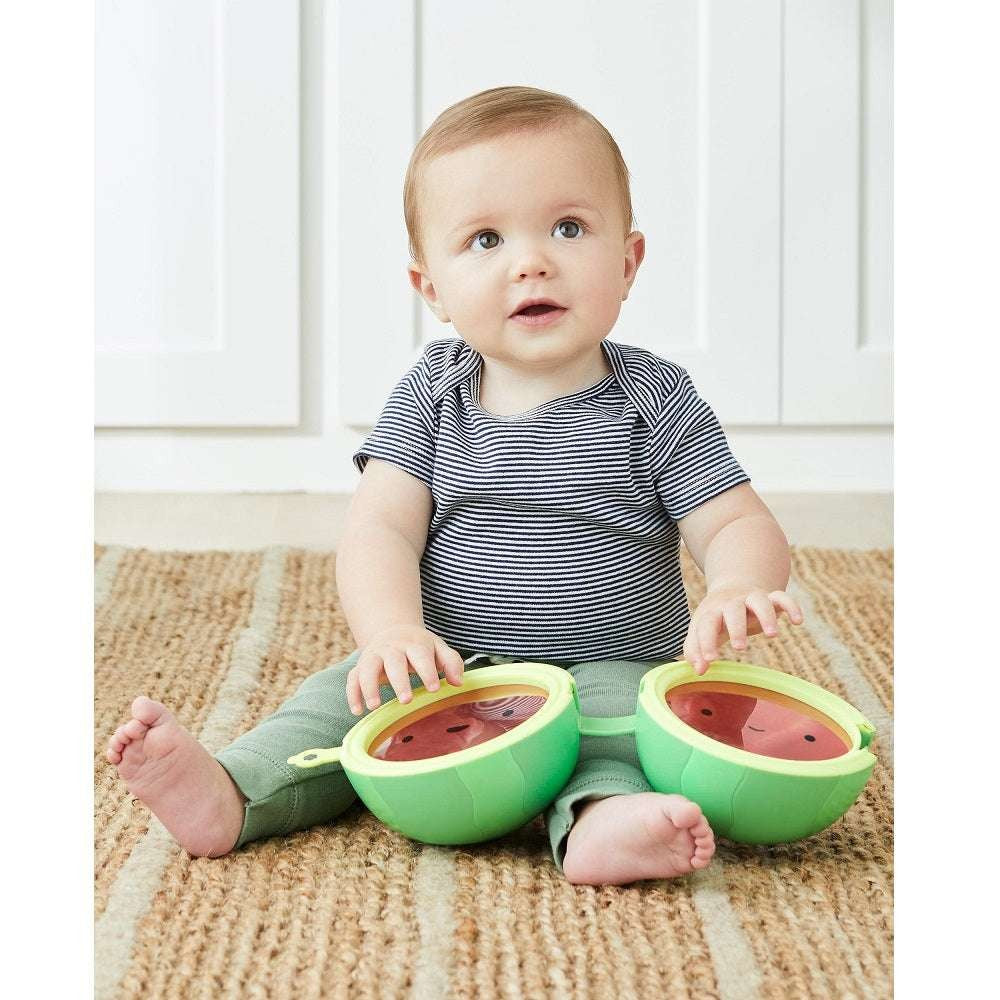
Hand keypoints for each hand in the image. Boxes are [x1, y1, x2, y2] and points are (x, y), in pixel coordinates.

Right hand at [346, 625, 465, 714]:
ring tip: (374, 706)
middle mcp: (392, 648)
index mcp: (415, 643)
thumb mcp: (438, 648)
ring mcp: (374, 655)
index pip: (421, 655)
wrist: (393, 630)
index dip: (427, 671)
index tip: (434, 689)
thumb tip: (458, 683)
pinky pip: (352, 678)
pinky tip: (357, 711)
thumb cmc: (420, 646)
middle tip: (406, 701)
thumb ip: (451, 662)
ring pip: (368, 668)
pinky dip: (352, 693)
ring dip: (369, 686)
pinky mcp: (361, 666)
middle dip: (399, 681)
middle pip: (394, 661)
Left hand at [684, 586, 803, 675]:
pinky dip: (791, 606)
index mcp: (712, 612)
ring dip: (766, 616)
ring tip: (772, 636)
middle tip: (740, 648)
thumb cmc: (715, 618)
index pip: (706, 624)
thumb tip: (699, 670)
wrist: (733, 588)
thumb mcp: (701, 631)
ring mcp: (752, 598)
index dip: (706, 641)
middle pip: (733, 610)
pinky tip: (798, 621)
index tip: (710, 660)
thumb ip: (695, 650)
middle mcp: (732, 603)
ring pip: (759, 601)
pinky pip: (783, 597)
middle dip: (736, 627)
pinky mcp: (771, 598)